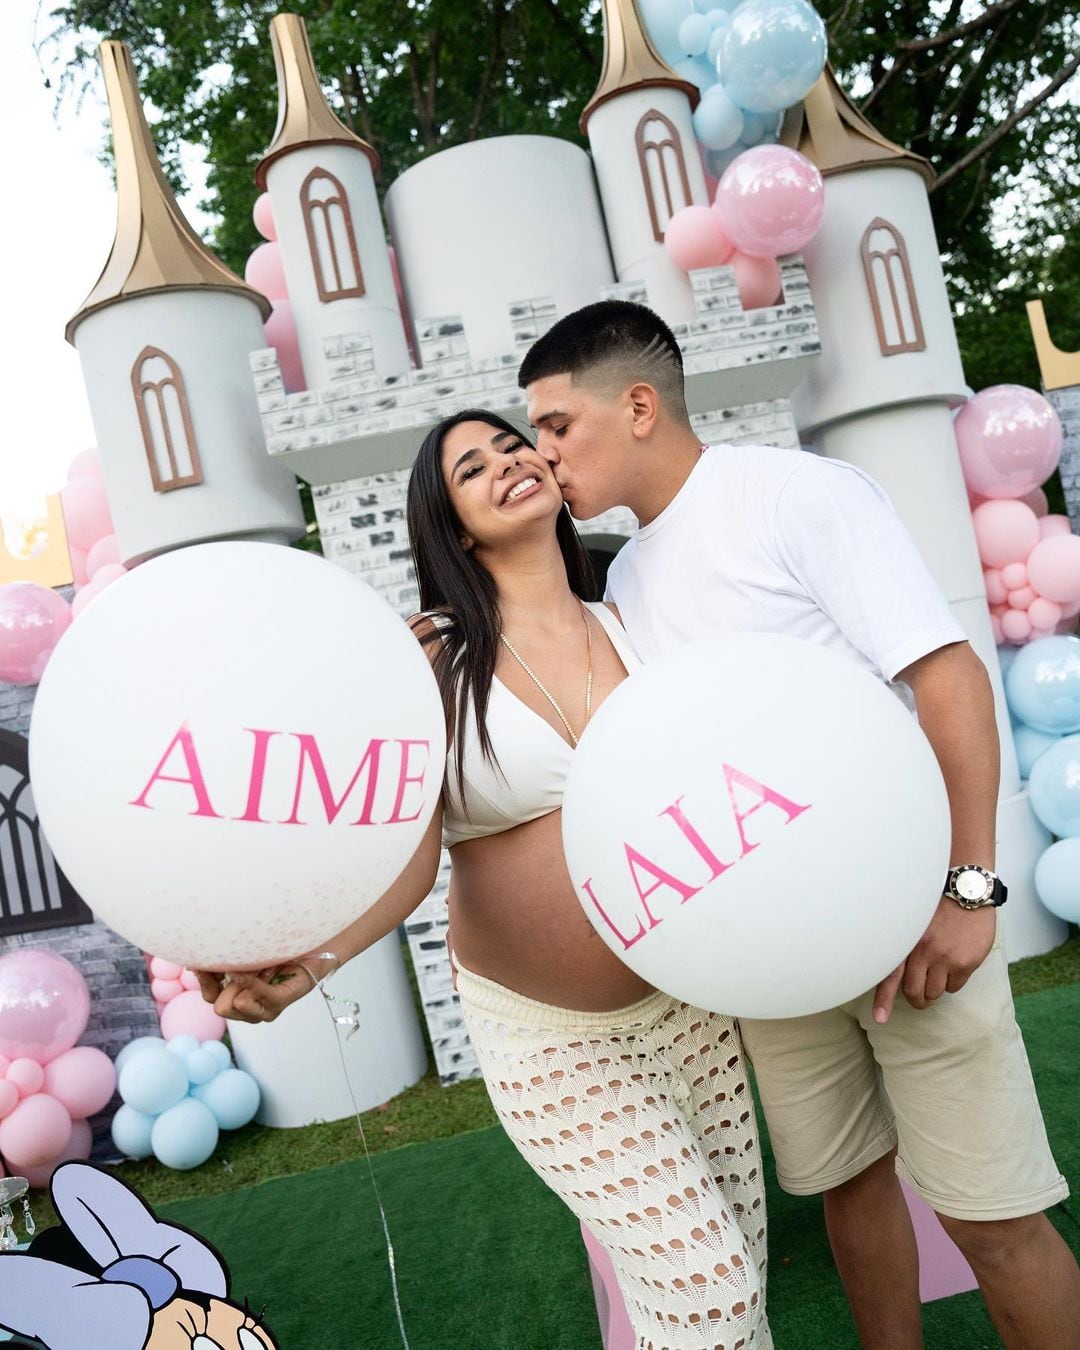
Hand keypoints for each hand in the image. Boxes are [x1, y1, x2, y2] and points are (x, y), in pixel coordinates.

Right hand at [194, 959, 324, 1024]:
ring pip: (236, 1004)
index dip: (204, 979)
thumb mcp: (244, 956)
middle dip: (228, 982)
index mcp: (236, 996)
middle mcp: (248, 1009)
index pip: (210, 996)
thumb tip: (194, 964)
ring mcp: (264, 1010)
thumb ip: (222, 963)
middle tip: (245, 962)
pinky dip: (251, 983)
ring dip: (246, 979)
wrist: (311, 946)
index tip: (201, 960)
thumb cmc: (276, 949)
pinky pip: (259, 998)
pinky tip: (250, 970)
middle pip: (220, 1005)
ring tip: (263, 963)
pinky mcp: (279, 1004)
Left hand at [873, 897, 994, 1022]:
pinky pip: (954, 987)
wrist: (966, 890)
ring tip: (938, 974)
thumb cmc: (937, 905)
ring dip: (934, 990)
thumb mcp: (911, 919)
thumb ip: (903, 943)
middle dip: (916, 1000)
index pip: (890, 974)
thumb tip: (896, 971)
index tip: (880, 1018)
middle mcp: (922, 951)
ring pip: (935, 993)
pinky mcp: (965, 962)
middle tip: (919, 998)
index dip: (883, 999)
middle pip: (914, 992)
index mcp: (905, 940)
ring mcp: (944, 958)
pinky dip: (952, 983)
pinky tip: (954, 965)